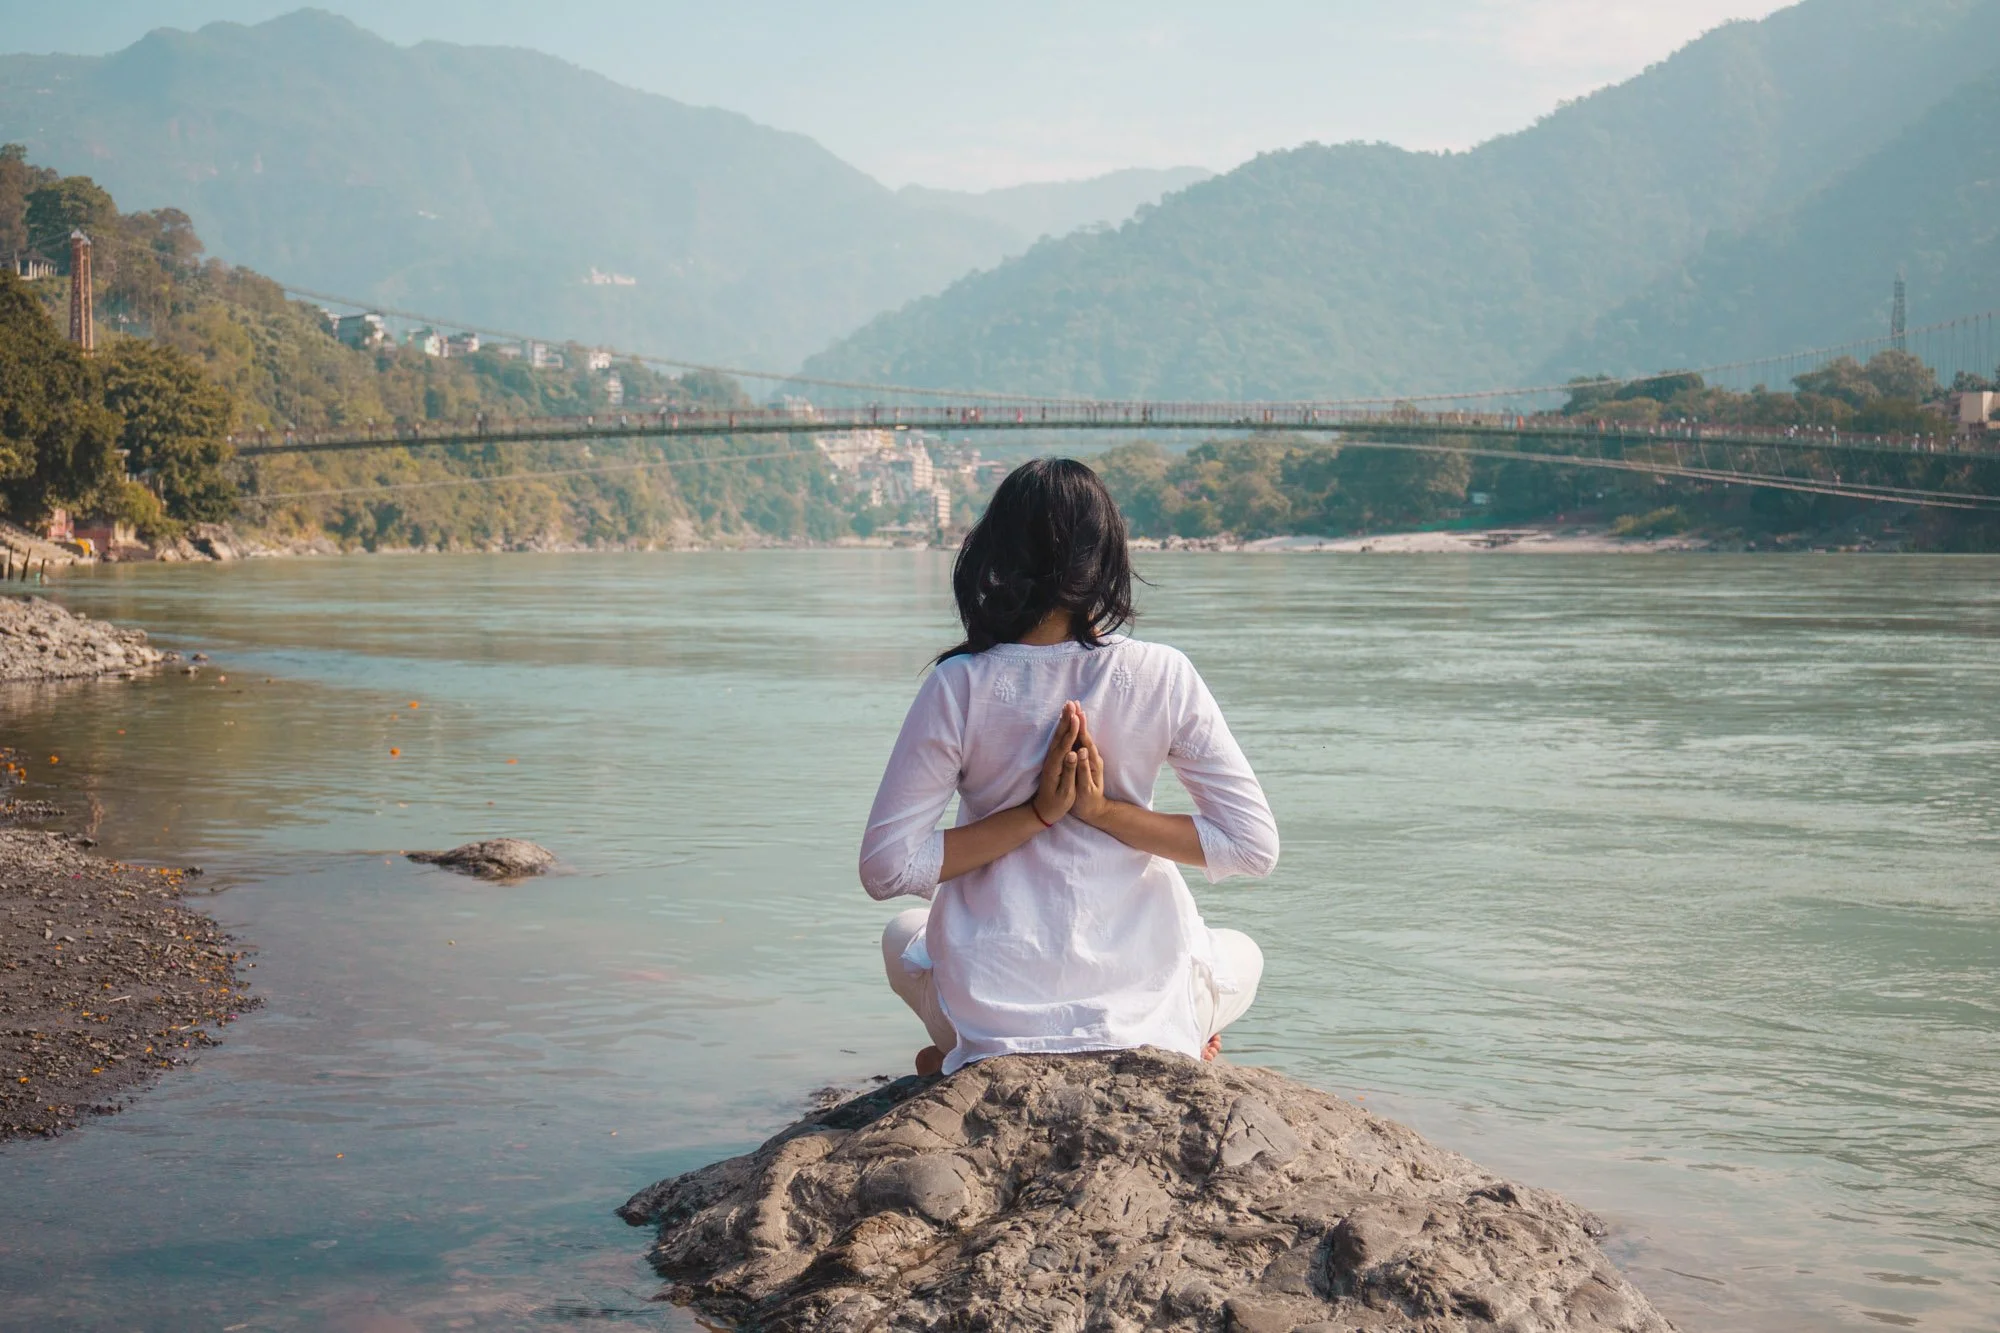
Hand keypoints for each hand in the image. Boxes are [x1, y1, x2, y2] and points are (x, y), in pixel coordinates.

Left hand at [1031, 701, 1082, 825]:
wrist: (1041, 811)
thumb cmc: (1056, 805)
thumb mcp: (1066, 792)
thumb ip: (1069, 772)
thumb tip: (1073, 754)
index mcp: (1056, 766)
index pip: (1065, 744)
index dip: (1072, 730)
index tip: (1077, 716)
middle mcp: (1051, 759)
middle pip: (1060, 735)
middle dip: (1067, 718)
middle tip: (1072, 703)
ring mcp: (1050, 759)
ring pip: (1058, 735)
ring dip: (1063, 720)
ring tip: (1068, 706)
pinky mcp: (1052, 760)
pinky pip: (1058, 740)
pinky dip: (1062, 728)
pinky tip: (1064, 722)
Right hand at [1071, 710, 1109, 824]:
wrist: (1095, 810)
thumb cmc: (1088, 802)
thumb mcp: (1085, 788)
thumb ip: (1083, 769)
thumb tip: (1082, 751)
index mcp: (1092, 762)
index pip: (1085, 741)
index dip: (1080, 726)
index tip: (1075, 712)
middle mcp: (1092, 758)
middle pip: (1084, 734)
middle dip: (1078, 718)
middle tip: (1072, 702)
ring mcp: (1089, 758)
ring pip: (1082, 736)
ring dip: (1077, 722)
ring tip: (1072, 708)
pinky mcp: (1084, 760)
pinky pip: (1079, 742)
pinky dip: (1075, 731)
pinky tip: (1071, 724)